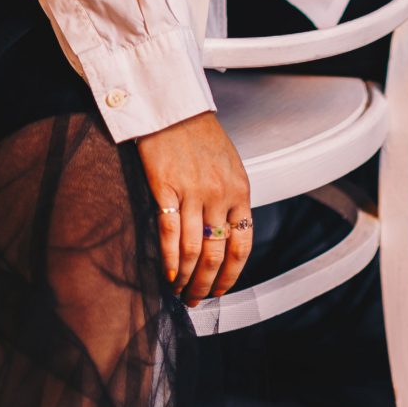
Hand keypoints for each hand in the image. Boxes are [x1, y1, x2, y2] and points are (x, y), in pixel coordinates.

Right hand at [135, 110, 252, 305]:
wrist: (173, 107)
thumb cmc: (199, 135)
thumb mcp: (229, 165)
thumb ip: (230, 199)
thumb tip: (225, 236)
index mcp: (240, 190)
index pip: (241, 245)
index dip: (231, 275)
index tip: (222, 290)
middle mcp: (219, 194)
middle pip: (217, 254)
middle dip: (207, 284)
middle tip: (197, 299)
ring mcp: (193, 192)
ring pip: (194, 250)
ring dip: (187, 278)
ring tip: (180, 291)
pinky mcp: (166, 188)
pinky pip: (170, 233)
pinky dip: (170, 259)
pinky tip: (168, 274)